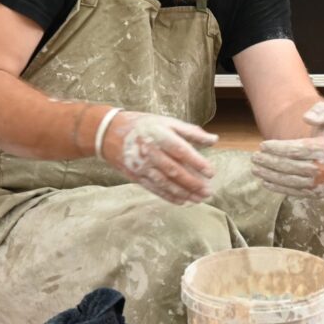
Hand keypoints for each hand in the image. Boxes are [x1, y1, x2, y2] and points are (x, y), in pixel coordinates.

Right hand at [100, 110, 217, 204]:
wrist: (108, 133)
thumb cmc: (143, 125)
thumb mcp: (166, 122)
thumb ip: (191, 131)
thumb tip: (214, 140)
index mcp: (159, 134)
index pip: (181, 150)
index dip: (197, 162)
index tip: (211, 173)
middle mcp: (150, 151)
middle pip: (174, 170)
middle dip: (193, 183)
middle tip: (209, 191)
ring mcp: (142, 165)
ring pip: (165, 182)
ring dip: (184, 193)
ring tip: (200, 199)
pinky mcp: (136, 176)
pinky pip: (155, 188)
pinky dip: (169, 196)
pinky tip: (182, 201)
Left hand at [250, 102, 323, 197]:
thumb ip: (319, 112)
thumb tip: (306, 117)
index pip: (297, 149)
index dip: (277, 148)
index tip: (262, 145)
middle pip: (291, 166)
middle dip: (270, 162)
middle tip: (255, 157)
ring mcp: (321, 183)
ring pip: (291, 181)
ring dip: (270, 176)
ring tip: (256, 169)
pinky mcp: (317, 193)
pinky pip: (295, 192)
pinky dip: (279, 188)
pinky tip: (266, 181)